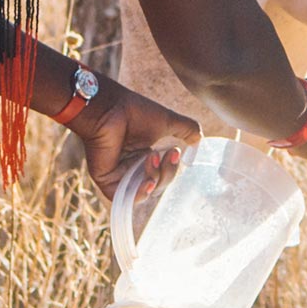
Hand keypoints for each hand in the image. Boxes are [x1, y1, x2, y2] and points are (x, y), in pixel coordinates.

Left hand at [73, 80, 199, 195]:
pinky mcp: (108, 181)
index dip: (173, 168)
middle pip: (158, 186)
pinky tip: (149, 182)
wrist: (112, 108)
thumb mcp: (169, 121)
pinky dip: (141, 194)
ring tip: (152, 157)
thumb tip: (199, 140)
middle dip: (167, 173)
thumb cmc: (136, 112)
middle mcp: (132, 168)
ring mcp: (120, 176)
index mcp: (146, 157)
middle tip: (168, 154)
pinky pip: (127, 199)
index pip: (165, 175)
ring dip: (155, 178)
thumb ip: (187, 130)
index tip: (175, 151)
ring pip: (145, 193)